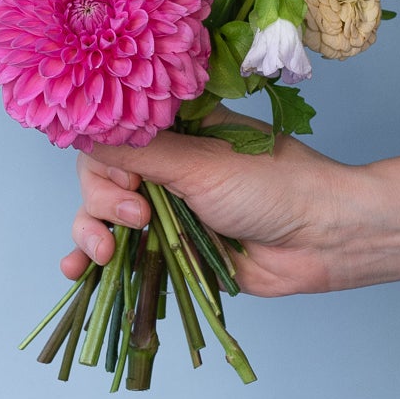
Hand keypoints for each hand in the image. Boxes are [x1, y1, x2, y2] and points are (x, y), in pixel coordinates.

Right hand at [63, 111, 363, 296]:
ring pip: (102, 215)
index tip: (126, 178)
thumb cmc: (274, 187)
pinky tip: (76, 271)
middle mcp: (166, 163)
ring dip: (91, 232)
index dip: (105, 156)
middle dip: (103, 200)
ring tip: (107, 252)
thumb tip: (81, 130)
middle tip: (140, 216)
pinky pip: (121, 251)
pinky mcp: (172, 248)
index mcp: (175, 128)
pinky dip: (92, 259)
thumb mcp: (201, 164)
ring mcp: (167, 207)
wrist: (322, 239)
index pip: (112, 132)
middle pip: (100, 175)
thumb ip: (139, 152)